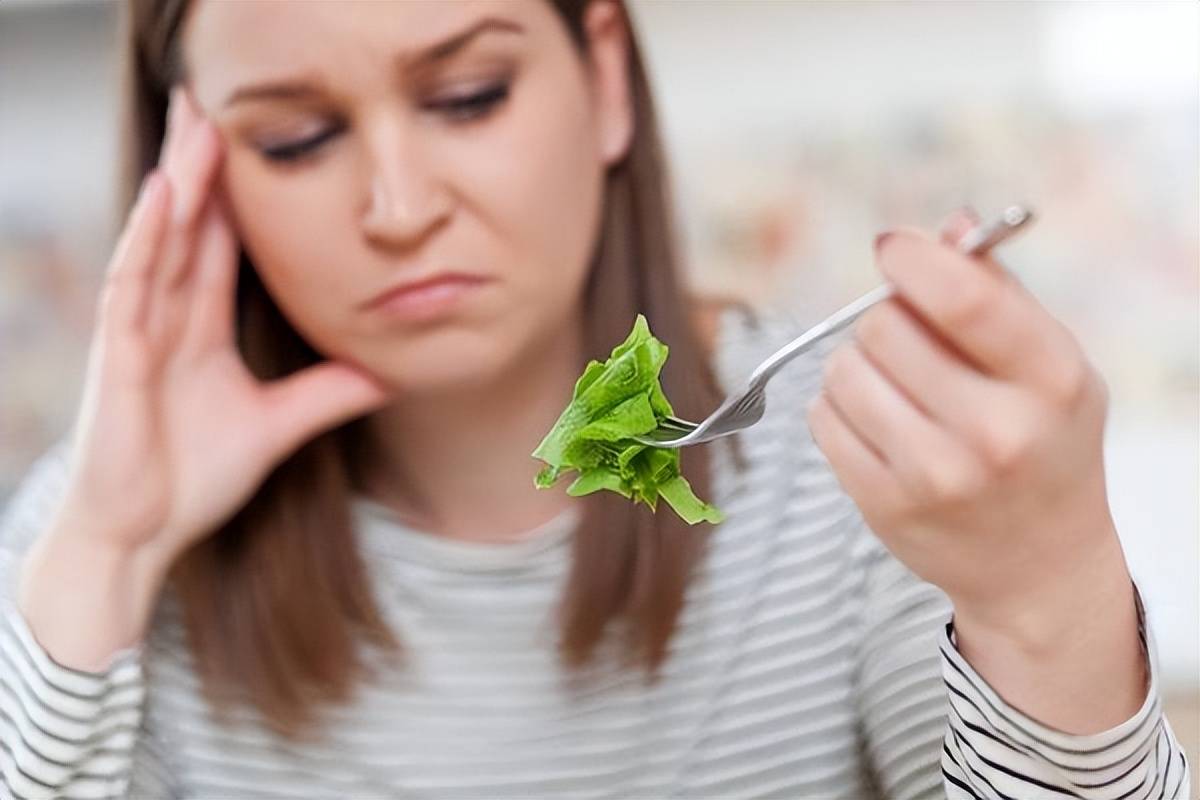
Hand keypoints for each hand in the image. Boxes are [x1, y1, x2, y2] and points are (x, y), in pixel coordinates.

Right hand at [50, 84, 392, 571]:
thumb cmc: (192, 479)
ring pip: (161, 239)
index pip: (222, 247)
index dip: (236, 197)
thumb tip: (389, 373)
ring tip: (196, 123)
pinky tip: (164, 194)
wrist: (143, 535)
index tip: (256, 147)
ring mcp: (139, 332)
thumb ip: (329, 393)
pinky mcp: (120, 355)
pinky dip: (148, 237)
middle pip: (189, 227)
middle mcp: (168, 319)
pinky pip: (133, 283)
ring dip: (178, 181)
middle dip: (200, 167)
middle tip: (213, 103)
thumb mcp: (278, 425)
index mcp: (200, 329)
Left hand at [806, 208, 1128, 642]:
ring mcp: (935, 475)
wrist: (1039, 564)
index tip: (893, 249)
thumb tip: (950, 225)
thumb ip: (998, 292)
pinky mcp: (884, 504)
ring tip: (897, 389)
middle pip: (883, 326)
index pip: (963, 297)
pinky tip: (880, 425)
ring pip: (842, 370)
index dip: (913, 259)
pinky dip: (839, 409)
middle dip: (887, 320)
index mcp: (1050, 380)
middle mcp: (995, 432)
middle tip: (911, 343)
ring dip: (858, 366)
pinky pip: (822, 418)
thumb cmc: (1044, 444)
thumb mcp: (1048, 364)